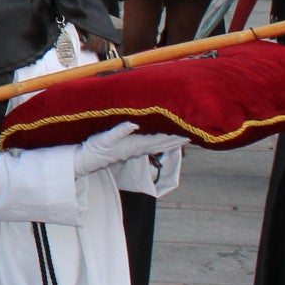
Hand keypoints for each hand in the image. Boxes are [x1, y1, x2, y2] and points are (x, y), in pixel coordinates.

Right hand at [72, 122, 188, 178]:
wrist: (88, 160)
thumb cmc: (96, 148)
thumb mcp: (105, 138)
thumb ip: (120, 131)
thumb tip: (134, 124)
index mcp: (136, 144)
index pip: (160, 139)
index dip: (175, 135)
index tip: (188, 131)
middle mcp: (140, 148)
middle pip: (164, 143)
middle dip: (179, 138)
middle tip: (195, 132)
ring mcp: (137, 149)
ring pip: (160, 145)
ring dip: (174, 141)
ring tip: (187, 136)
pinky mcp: (133, 149)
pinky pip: (154, 145)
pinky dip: (164, 143)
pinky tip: (168, 141)